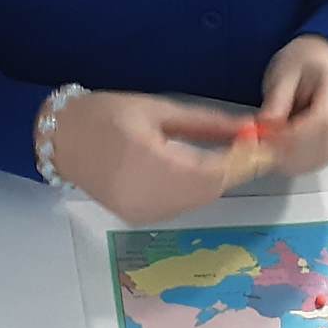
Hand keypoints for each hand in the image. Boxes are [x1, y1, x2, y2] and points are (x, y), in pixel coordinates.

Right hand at [45, 91, 248, 224]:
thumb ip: (206, 123)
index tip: (266, 146)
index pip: (213, 171)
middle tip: (256, 149)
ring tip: (234, 155)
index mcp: (149, 164)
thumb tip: (249, 127)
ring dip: (218, 180)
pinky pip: (180, 206)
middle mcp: (146, 197)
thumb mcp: (158, 109)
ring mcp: (141, 212)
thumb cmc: (106, 114)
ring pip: (197, 201)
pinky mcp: (137, 218)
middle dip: (235, 171)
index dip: (244, 161)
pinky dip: (197, 190)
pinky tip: (202, 170)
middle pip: (209, 190)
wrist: (61, 138)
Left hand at [258, 35, 327, 176]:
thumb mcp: (283, 74)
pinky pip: (327, 156)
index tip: (273, 140)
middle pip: (327, 139)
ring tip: (275, 152)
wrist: (318, 60)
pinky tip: (288, 157)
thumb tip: (267, 125)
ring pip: (327, 153)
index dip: (296, 135)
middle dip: (293, 151)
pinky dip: (305, 161)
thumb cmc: (303, 62)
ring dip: (297, 159)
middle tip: (267, 150)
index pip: (323, 117)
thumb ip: (276, 101)